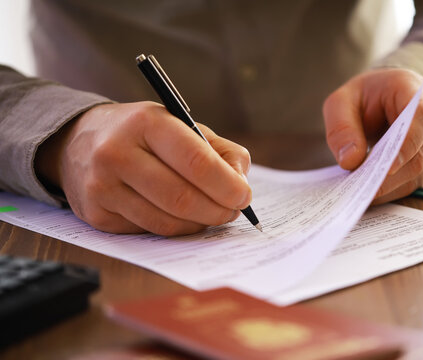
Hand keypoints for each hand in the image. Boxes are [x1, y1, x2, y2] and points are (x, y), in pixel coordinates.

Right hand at [35, 101, 251, 234]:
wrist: (79, 142)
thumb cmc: (144, 134)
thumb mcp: (181, 125)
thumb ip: (220, 150)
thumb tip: (241, 184)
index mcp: (146, 123)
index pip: (196, 162)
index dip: (227, 185)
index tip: (244, 196)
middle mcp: (118, 153)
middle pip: (182, 198)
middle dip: (218, 211)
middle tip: (232, 211)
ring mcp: (102, 186)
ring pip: (167, 222)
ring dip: (199, 224)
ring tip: (210, 214)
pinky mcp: (96, 214)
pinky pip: (149, 231)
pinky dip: (174, 228)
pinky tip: (180, 216)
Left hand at [323, 68, 422, 203]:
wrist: (383, 97)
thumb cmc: (364, 97)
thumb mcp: (341, 104)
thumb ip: (341, 128)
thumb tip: (350, 161)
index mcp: (414, 89)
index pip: (422, 116)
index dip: (408, 143)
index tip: (388, 166)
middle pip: (421, 151)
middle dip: (391, 174)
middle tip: (362, 188)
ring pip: (420, 170)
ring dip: (391, 185)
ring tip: (362, 193)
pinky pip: (415, 180)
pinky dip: (392, 189)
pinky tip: (371, 193)